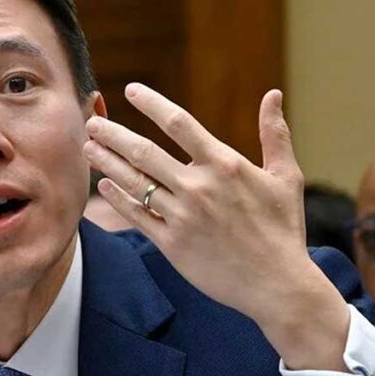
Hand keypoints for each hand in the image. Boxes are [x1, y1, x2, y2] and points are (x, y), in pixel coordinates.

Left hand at [84, 84, 348, 370]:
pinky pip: (136, 216)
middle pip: (143, 151)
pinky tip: (103, 186)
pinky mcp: (171, 244)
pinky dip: (117, 199)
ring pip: (134, 183)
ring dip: (106, 163)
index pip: (179, 123)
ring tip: (88, 148)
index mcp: (224, 165)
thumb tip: (272, 94)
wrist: (276, 285)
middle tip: (91, 122)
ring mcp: (182, 217)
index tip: (131, 91)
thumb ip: (275, 134)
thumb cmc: (283, 229)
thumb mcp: (286, 177)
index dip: (151, 103)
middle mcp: (198, 187)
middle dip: (113, 134)